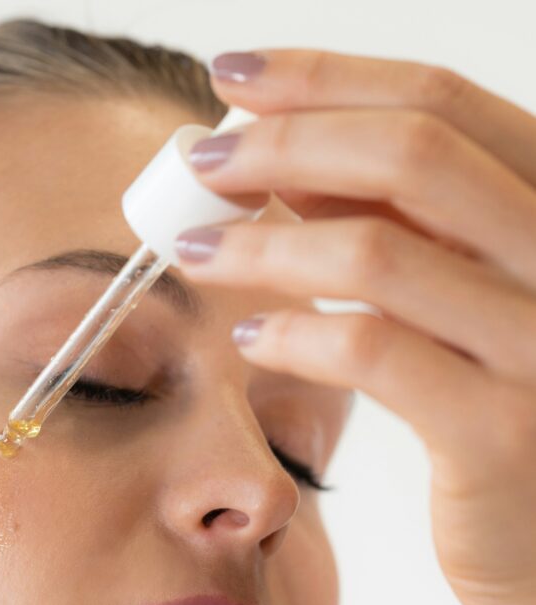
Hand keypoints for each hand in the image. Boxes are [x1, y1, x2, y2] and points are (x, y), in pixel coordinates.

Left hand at [174, 48, 535, 604]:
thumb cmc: (503, 418)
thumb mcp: (466, 301)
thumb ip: (404, 231)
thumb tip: (293, 167)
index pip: (442, 105)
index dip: (328, 78)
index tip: (233, 79)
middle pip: (412, 155)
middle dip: (284, 145)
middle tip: (198, 164)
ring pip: (379, 251)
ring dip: (264, 242)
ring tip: (195, 249)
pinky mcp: (499, 433)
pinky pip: (373, 353)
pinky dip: (294, 334)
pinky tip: (246, 338)